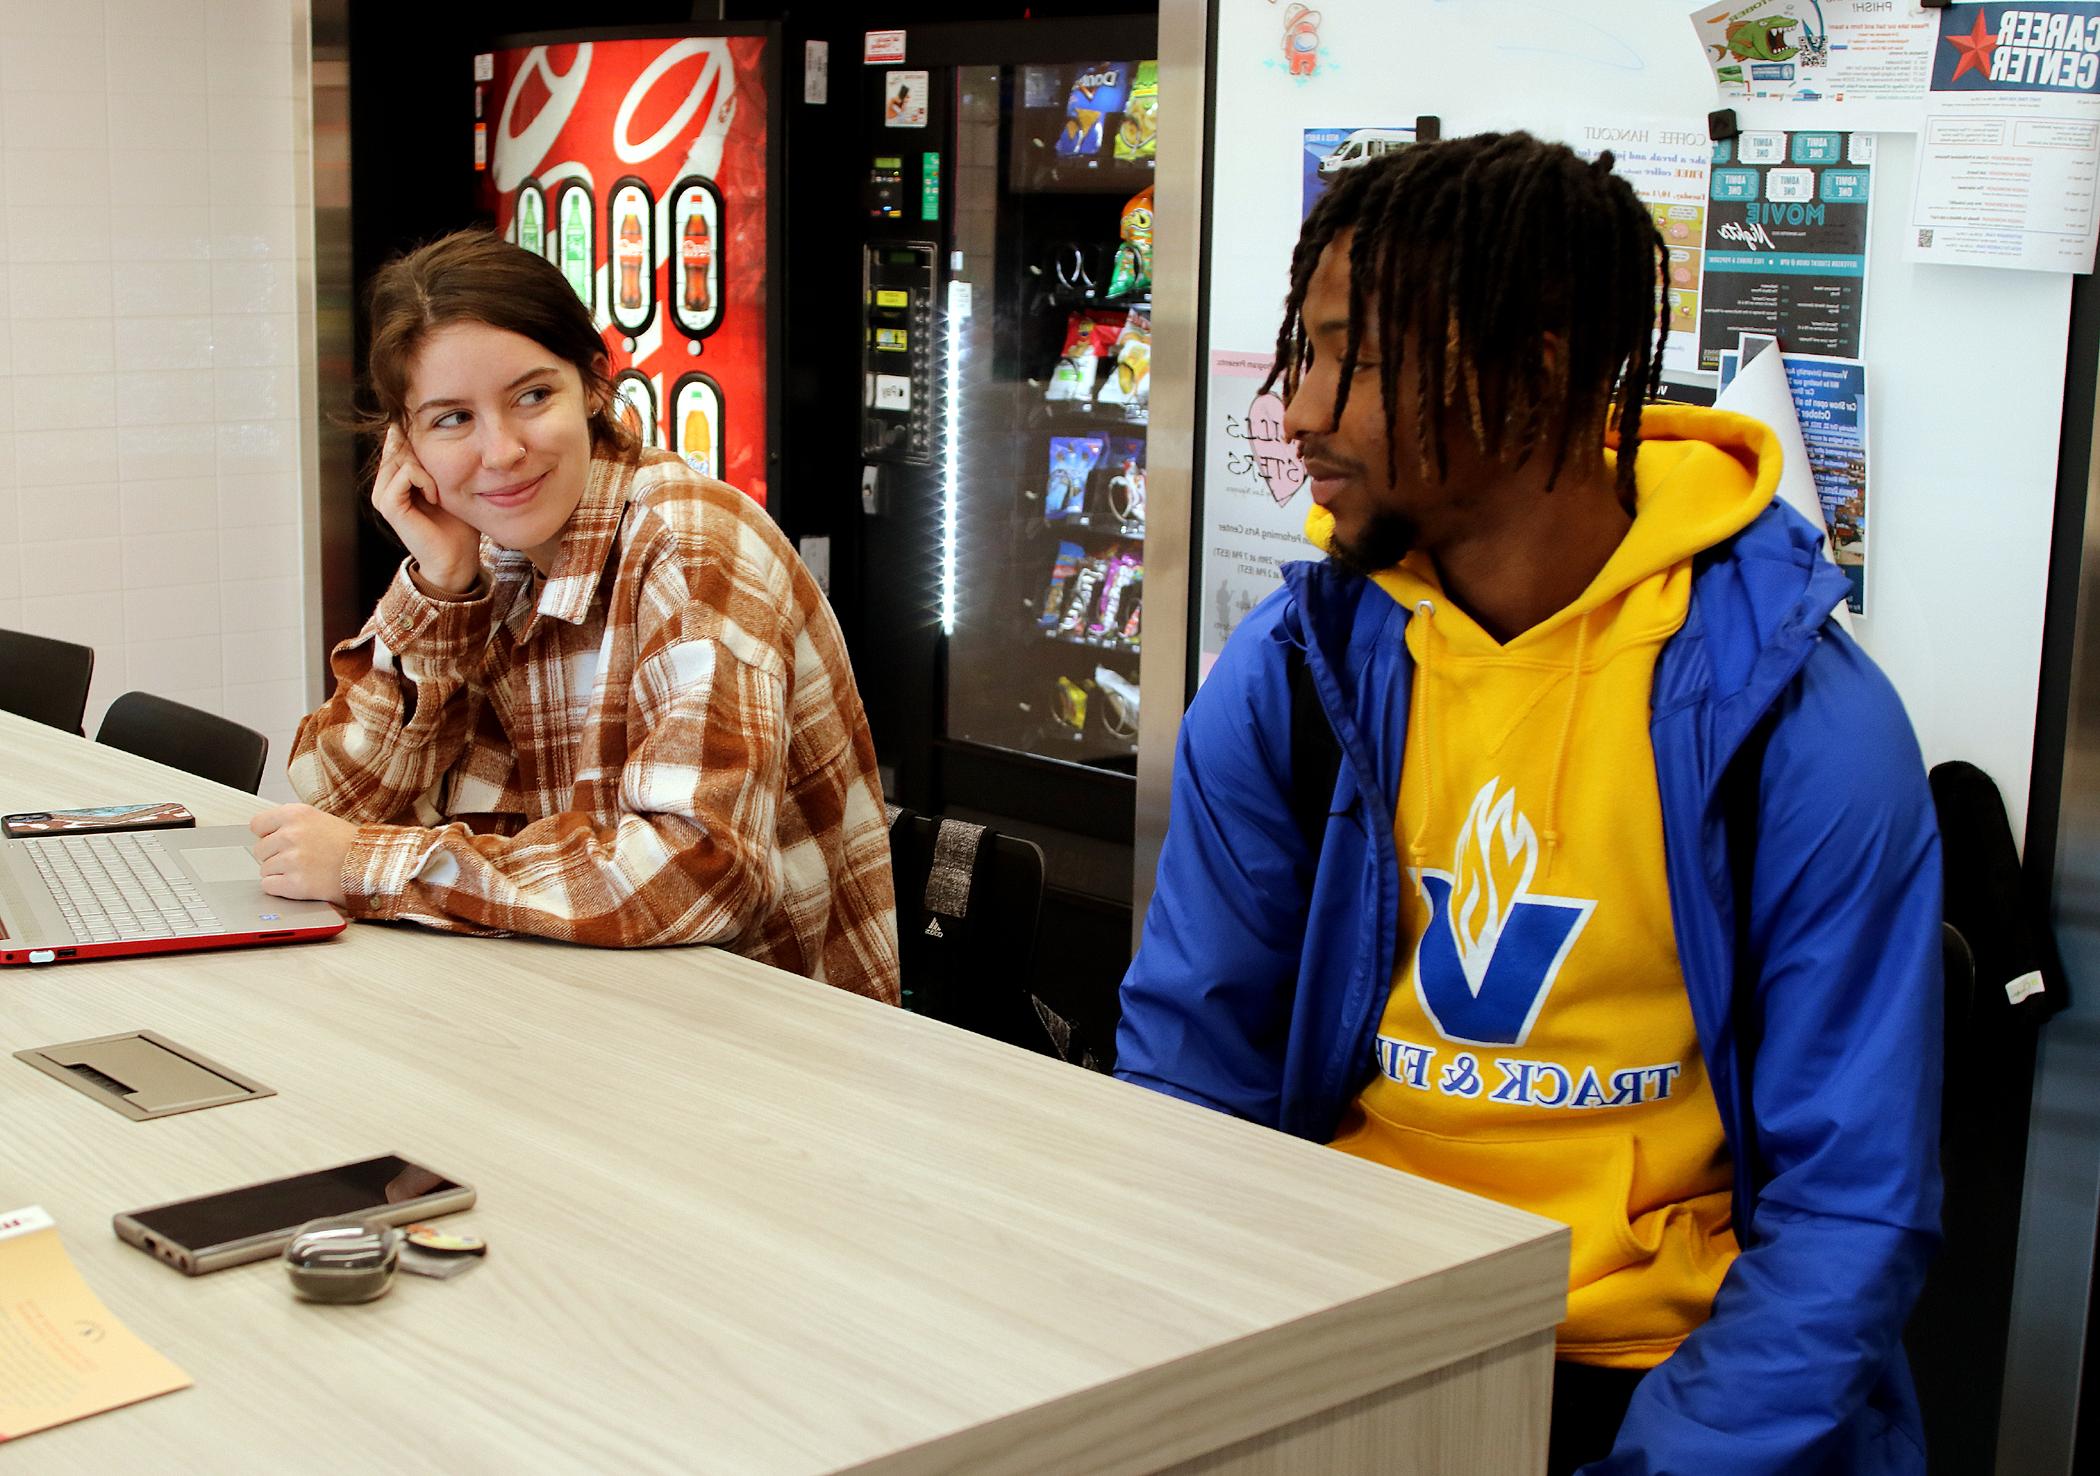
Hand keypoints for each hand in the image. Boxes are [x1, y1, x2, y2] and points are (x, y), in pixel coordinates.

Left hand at [251, 804, 358, 905]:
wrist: (374, 867)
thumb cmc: (353, 846)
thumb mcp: (322, 821)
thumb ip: (293, 825)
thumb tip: (267, 835)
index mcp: (297, 814)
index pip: (257, 824)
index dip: (268, 835)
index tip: (278, 842)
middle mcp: (292, 834)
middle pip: (260, 849)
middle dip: (275, 856)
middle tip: (300, 859)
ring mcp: (293, 859)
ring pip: (265, 869)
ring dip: (281, 873)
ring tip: (306, 871)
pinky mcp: (295, 883)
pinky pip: (269, 886)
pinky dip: (282, 888)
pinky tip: (301, 883)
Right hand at [374, 425, 480, 594]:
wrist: (457, 557)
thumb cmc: (457, 522)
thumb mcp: (448, 482)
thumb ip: (436, 459)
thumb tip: (436, 428)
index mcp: (394, 479)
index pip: (398, 441)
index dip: (417, 438)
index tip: (438, 450)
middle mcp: (383, 485)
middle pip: (400, 445)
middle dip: (425, 454)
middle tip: (441, 479)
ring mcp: (383, 495)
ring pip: (402, 456)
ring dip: (428, 468)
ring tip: (438, 492)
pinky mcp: (389, 505)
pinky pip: (406, 473)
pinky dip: (425, 480)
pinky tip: (434, 497)